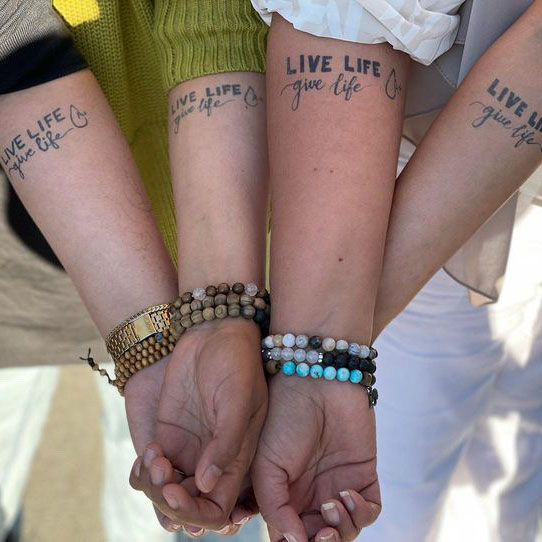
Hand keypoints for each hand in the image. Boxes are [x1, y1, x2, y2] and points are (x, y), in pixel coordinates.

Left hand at [126, 318, 267, 531]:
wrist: (214, 333)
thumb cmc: (237, 363)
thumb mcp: (239, 400)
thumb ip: (227, 442)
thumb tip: (206, 484)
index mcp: (237, 458)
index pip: (217, 508)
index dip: (197, 513)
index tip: (178, 493)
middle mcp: (212, 459)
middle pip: (188, 506)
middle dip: (170, 502)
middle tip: (162, 474)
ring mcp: (188, 447)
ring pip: (165, 491)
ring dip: (154, 487)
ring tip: (154, 457)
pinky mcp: (167, 434)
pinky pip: (151, 469)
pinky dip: (144, 472)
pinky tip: (148, 452)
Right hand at [252, 374, 380, 541]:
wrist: (315, 382)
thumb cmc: (283, 418)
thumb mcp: (265, 466)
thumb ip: (274, 508)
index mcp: (284, 495)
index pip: (289, 536)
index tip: (296, 540)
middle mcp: (311, 495)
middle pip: (319, 538)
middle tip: (320, 535)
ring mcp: (337, 485)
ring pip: (346, 531)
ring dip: (341, 530)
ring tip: (332, 505)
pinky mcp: (363, 474)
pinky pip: (369, 511)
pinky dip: (361, 514)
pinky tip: (347, 495)